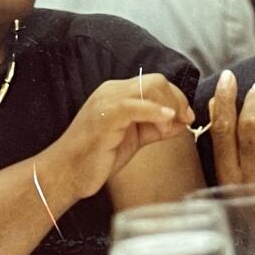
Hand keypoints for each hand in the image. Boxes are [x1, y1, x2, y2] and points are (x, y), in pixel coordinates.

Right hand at [58, 74, 194, 199]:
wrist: (67, 173)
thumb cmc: (97, 157)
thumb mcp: (134, 138)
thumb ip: (156, 127)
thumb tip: (182, 121)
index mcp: (118, 93)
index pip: (154, 83)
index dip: (176, 97)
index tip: (187, 116)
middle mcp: (112, 90)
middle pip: (156, 81)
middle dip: (177, 99)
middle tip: (186, 120)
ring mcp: (108, 100)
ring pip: (149, 87)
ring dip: (169, 105)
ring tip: (171, 127)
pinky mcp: (106, 115)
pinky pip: (136, 106)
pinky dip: (156, 110)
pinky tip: (167, 120)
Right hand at [209, 70, 254, 222]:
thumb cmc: (253, 200)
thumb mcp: (230, 177)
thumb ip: (223, 142)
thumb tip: (214, 102)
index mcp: (229, 177)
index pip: (223, 130)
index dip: (224, 100)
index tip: (227, 79)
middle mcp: (253, 178)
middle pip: (251, 125)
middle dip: (254, 99)